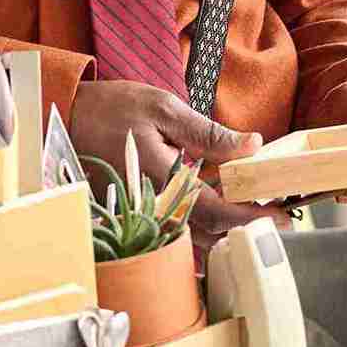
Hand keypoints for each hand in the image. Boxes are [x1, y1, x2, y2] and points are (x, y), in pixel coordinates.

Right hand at [68, 80, 275, 259]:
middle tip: (277, 216)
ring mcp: (142, 214)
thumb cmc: (111, 108)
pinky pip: (174, 231)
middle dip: (246, 227)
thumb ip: (209, 133)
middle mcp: (153, 206)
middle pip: (209, 234)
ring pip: (192, 239)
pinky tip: (216, 218)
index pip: (218, 212)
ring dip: (225, 231)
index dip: (253, 216)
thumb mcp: (165, 108)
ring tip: (253, 214)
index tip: (282, 214)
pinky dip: (200, 230)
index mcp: (164, 181)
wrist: (65, 118)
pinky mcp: (136, 213)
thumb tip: (252, 145)